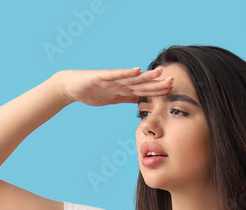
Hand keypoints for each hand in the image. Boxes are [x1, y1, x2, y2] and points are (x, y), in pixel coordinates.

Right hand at [55, 67, 173, 107]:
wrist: (72, 86)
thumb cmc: (93, 91)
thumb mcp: (114, 98)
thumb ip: (128, 98)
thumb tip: (143, 103)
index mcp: (125, 89)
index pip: (145, 91)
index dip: (158, 90)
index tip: (173, 90)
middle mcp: (121, 82)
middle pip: (142, 84)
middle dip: (157, 83)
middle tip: (173, 80)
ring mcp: (112, 79)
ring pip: (132, 78)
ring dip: (146, 76)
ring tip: (159, 72)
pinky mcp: (102, 76)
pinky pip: (116, 75)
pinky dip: (126, 73)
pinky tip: (136, 70)